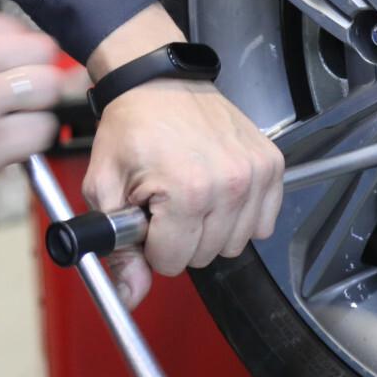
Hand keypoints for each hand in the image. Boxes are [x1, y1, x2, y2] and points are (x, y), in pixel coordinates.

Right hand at [0, 9, 62, 223]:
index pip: (16, 26)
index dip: (20, 50)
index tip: (14, 66)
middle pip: (43, 52)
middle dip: (39, 72)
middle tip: (26, 93)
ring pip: (48, 89)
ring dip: (40, 106)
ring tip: (21, 118)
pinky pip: (40, 133)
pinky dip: (33, 141)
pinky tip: (14, 145)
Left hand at [82, 4, 283, 308]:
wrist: (159, 82)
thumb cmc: (132, 128)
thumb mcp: (105, 188)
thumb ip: (117, 250)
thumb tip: (130, 295)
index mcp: (187, 193)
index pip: (174, 262)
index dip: (153, 245)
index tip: (148, 217)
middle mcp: (229, 185)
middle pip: (206, 255)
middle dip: (182, 237)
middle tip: (166, 201)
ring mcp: (255, 174)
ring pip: (237, 243)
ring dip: (212, 228)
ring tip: (191, 192)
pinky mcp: (271, 165)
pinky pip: (263, 222)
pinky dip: (241, 215)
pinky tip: (218, 191)